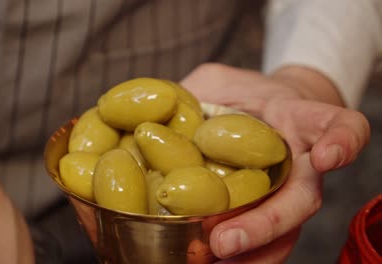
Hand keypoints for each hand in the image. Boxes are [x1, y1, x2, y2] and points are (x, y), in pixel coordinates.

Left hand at [180, 63, 369, 262]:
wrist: (259, 116)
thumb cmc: (242, 97)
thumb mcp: (217, 82)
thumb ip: (196, 90)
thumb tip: (150, 108)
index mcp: (298, 121)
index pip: (336, 124)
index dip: (342, 140)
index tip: (327, 157)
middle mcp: (302, 164)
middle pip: (302, 198)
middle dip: (266, 223)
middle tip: (224, 240)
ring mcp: (287, 193)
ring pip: (286, 231)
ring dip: (252, 250)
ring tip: (211, 257)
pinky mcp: (268, 214)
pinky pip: (264, 242)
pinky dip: (244, 257)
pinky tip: (208, 261)